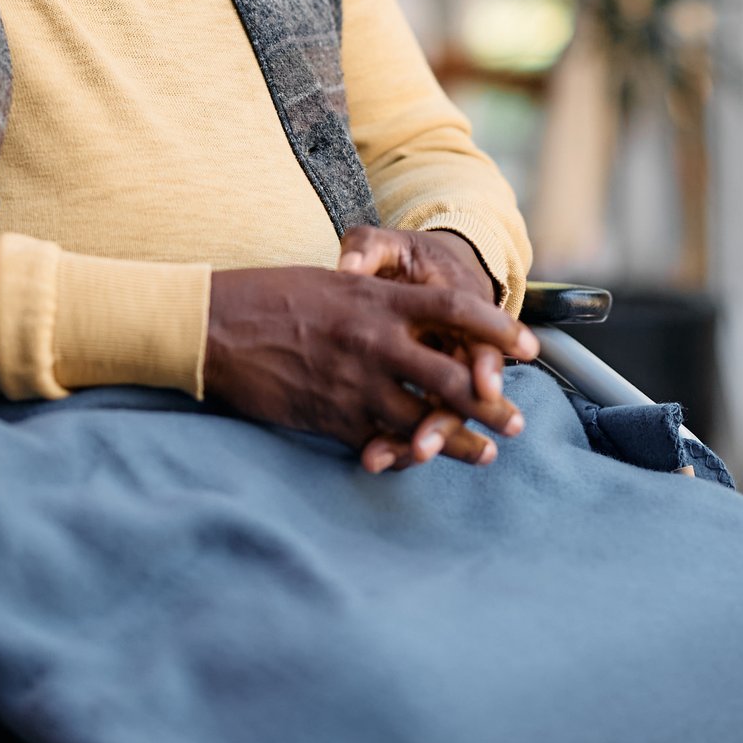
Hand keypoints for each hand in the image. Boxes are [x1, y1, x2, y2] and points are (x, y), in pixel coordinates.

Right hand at [203, 264, 537, 474]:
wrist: (215, 326)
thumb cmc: (270, 296)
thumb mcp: (333, 281)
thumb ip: (375, 296)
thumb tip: (411, 314)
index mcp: (379, 298)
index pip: (456, 310)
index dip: (498, 330)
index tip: (527, 347)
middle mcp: (376, 340)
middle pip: (452, 376)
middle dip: (491, 402)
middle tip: (519, 420)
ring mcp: (355, 381)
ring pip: (424, 419)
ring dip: (460, 441)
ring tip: (488, 453)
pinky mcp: (332, 415)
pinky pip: (381, 440)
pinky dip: (406, 454)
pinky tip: (423, 462)